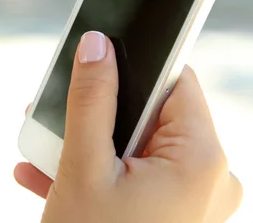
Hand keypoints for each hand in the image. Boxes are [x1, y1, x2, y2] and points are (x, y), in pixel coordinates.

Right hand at [14, 31, 241, 222]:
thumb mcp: (84, 167)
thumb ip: (91, 100)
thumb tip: (97, 45)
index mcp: (200, 159)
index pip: (174, 82)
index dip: (131, 68)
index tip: (94, 65)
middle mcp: (209, 178)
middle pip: (150, 115)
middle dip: (96, 113)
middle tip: (53, 113)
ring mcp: (192, 200)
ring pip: (137, 146)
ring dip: (89, 144)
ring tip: (43, 148)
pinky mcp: (174, 213)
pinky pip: (137, 176)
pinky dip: (99, 172)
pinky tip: (52, 176)